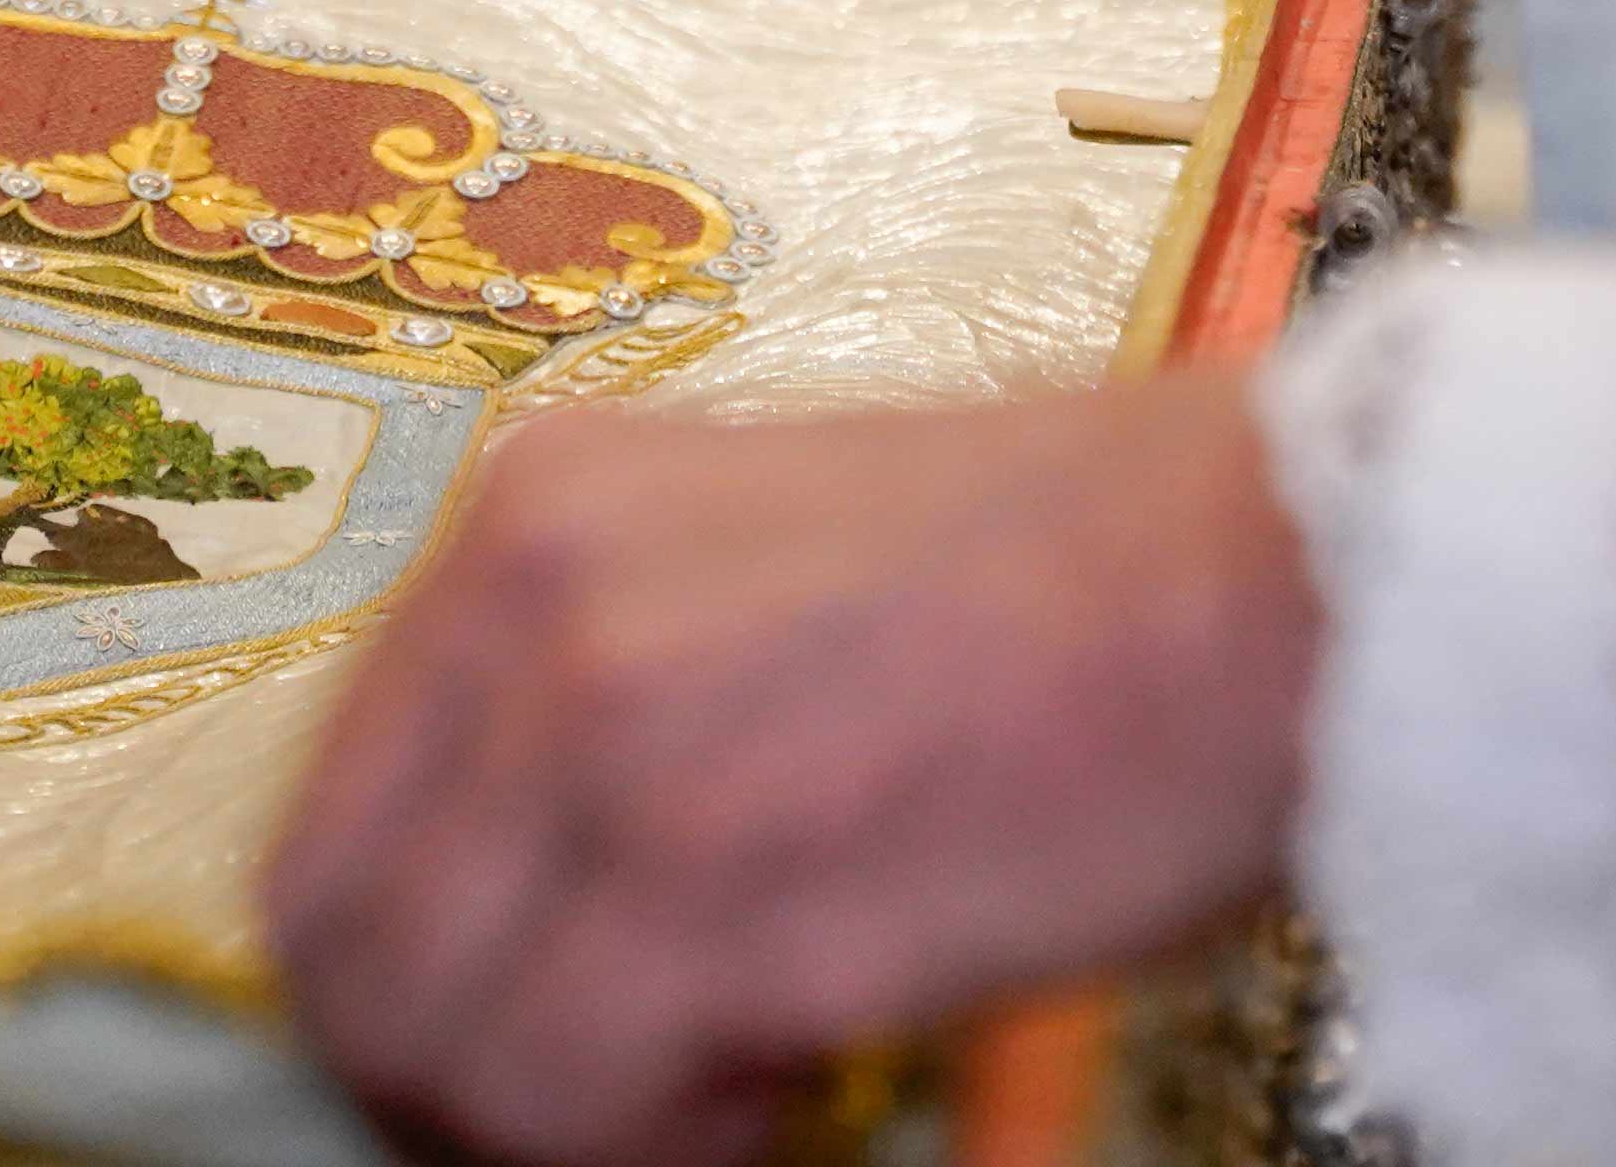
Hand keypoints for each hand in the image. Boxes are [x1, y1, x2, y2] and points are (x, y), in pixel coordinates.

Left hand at [270, 376, 1318, 1166]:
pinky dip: (648, 1150)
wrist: (1284, 567)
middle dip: (442, 1072)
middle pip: (341, 939)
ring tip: (722, 1082)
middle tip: (599, 1099)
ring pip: (428, 1042)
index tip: (509, 1032)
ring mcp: (612, 738)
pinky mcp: (713, 879)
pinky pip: (558, 1103)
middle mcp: (536, 602)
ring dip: (550, 1118)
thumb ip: (609, 688)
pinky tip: (785, 1087)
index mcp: (538, 511)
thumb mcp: (763, 563)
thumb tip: (516, 896)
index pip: (331, 814)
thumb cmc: (1086, 579)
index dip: (406, 973)